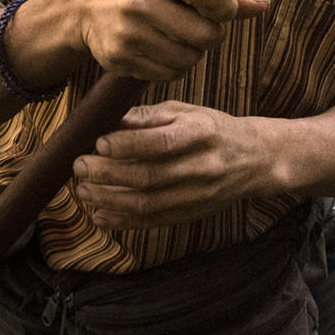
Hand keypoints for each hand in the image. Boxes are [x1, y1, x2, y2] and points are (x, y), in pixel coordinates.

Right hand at [49, 0, 266, 85]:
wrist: (83, 7)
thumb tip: (263, 5)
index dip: (225, 6)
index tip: (224, 9)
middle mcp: (136, 1)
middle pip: (203, 34)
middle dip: (213, 35)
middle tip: (204, 27)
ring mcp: (126, 33)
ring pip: (189, 59)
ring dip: (194, 53)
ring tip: (182, 38)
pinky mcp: (119, 59)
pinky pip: (169, 74)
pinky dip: (175, 67)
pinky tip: (164, 50)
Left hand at [70, 101, 278, 228]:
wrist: (255, 159)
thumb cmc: (212, 129)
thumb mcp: (186, 111)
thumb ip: (148, 117)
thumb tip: (107, 120)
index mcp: (200, 134)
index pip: (161, 143)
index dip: (127, 145)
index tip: (98, 142)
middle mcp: (201, 167)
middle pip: (149, 177)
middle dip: (108, 174)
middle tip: (80, 166)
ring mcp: (197, 196)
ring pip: (147, 205)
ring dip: (109, 200)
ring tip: (83, 190)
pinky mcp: (191, 214)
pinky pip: (153, 222)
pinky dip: (123, 221)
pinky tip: (100, 214)